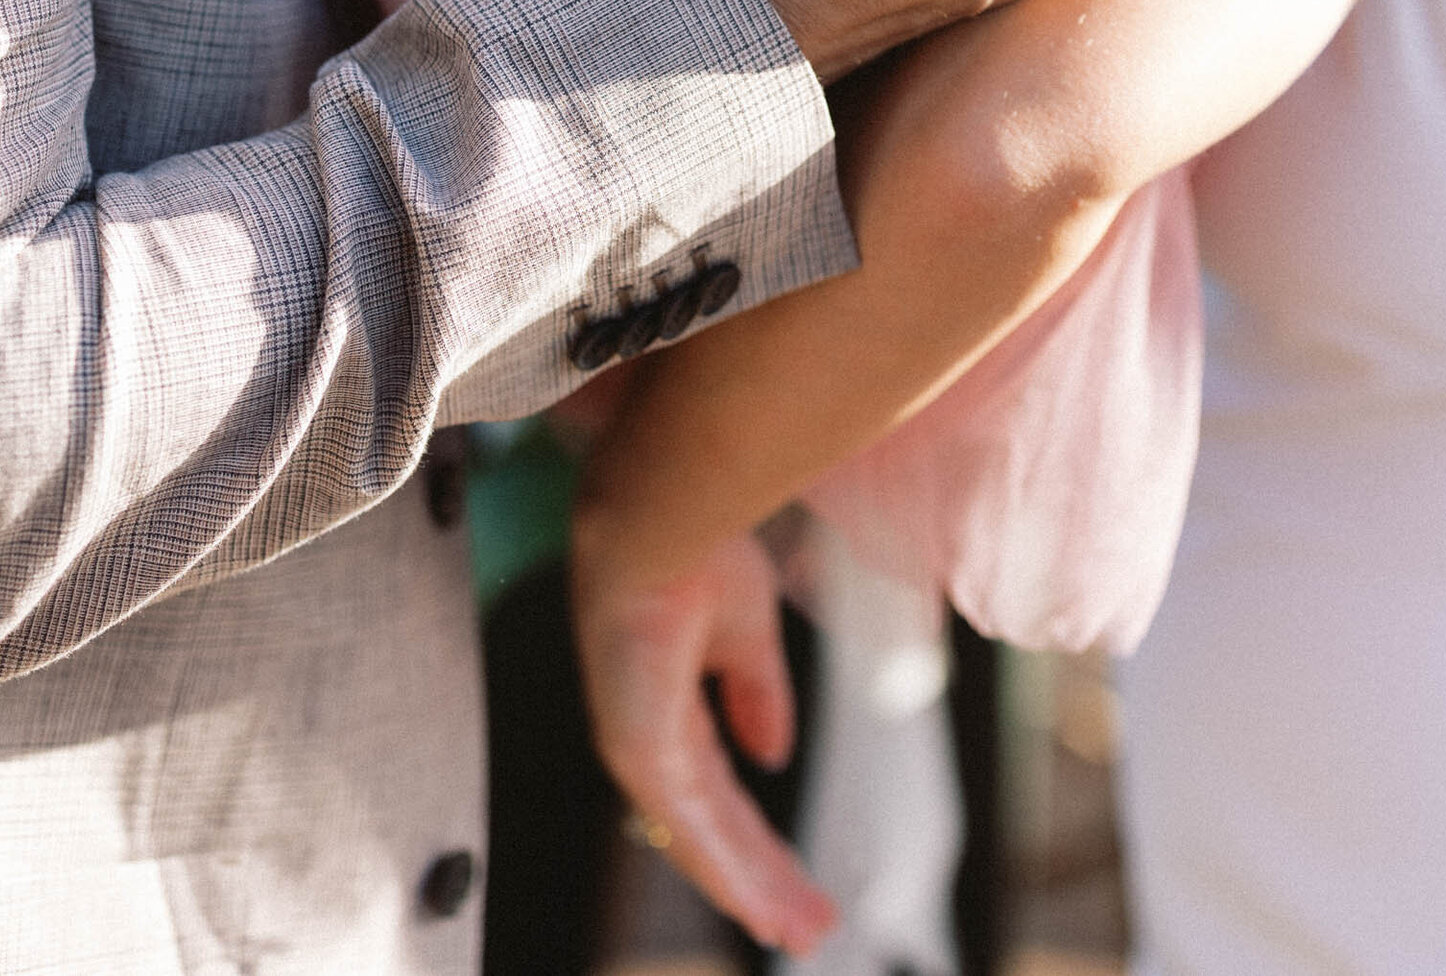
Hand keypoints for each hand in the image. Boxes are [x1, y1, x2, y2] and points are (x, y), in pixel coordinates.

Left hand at [571, 518, 837, 956]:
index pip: (717, 792)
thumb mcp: (746, 629)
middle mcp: (650, 736)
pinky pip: (690, 825)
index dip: (756, 837)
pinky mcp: (640, 748)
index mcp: (669, 705)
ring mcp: (641, 748)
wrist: (658, 515)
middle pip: (713, 829)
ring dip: (752, 888)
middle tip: (805, 925)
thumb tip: (773, 751)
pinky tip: (761, 903)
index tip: (795, 877)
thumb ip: (756, 691)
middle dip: (762, 877)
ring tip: (798, 931)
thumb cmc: (693, 546)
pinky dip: (729, 869)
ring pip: (702, 842)